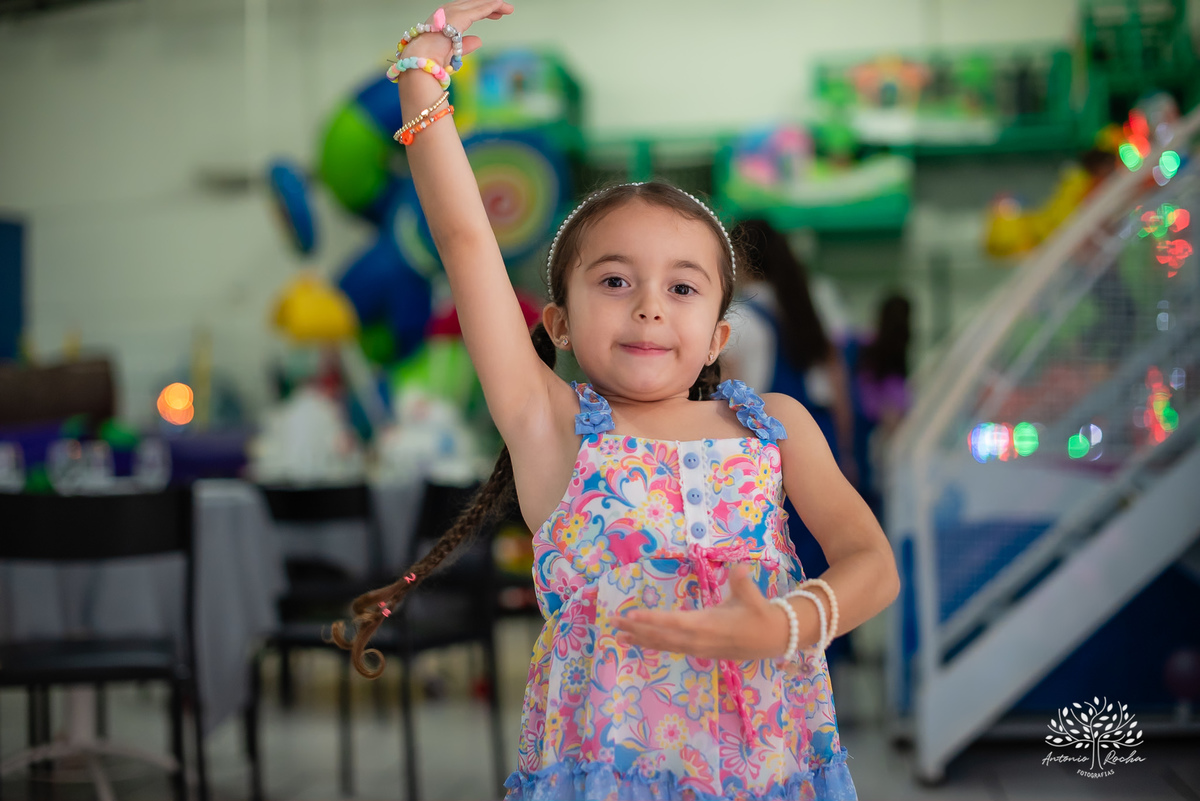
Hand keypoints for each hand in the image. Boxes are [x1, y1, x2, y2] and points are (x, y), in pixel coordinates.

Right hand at [400, 0, 514, 63]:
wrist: (421, 61)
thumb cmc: (430, 59)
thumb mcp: (451, 51)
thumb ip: (465, 44)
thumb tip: (478, 40)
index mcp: (442, 19)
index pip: (466, 11)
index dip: (481, 11)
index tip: (495, 15)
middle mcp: (446, 12)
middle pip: (472, 5)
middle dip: (490, 6)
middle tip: (505, 9)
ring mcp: (451, 12)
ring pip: (477, 5)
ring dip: (493, 5)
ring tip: (508, 8)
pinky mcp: (459, 17)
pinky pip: (479, 10)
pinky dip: (491, 7)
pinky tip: (501, 5)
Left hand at [612, 564, 789, 660]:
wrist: (775, 639)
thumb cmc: (762, 615)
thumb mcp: (754, 598)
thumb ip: (743, 583)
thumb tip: (740, 567)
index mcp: (710, 625)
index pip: (675, 623)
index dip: (653, 620)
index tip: (631, 616)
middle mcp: (700, 640)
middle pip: (663, 637)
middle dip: (637, 630)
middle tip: (613, 623)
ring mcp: (699, 649)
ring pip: (665, 645)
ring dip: (642, 639)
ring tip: (618, 636)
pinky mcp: (700, 651)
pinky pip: (672, 649)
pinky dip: (654, 644)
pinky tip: (641, 641)